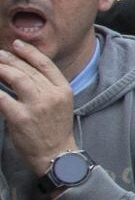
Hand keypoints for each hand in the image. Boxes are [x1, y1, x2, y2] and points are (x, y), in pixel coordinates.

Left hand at [0, 42, 77, 174]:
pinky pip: (2, 97)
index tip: (16, 45)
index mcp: (63, 90)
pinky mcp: (20, 117)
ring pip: (16, 78)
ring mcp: (36, 106)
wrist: (56, 154)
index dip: (29, 52)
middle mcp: (51, 95)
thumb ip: (46, 87)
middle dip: (10, 60)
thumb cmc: (54, 129)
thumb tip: (22, 72)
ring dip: (2, 69)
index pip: (45, 64)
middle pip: (27, 70)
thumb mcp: (59, 104)